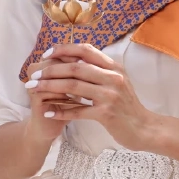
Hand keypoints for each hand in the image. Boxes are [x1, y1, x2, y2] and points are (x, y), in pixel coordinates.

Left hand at [25, 43, 159, 149]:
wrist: (145, 128)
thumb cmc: (128, 106)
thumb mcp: (118, 82)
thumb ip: (100, 70)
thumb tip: (75, 59)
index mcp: (114, 67)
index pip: (86, 50)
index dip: (64, 49)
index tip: (46, 53)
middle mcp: (112, 78)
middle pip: (75, 68)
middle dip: (50, 70)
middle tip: (33, 74)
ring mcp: (110, 95)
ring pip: (73, 87)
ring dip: (50, 87)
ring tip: (34, 90)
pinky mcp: (106, 113)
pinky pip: (78, 110)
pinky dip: (61, 111)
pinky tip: (48, 113)